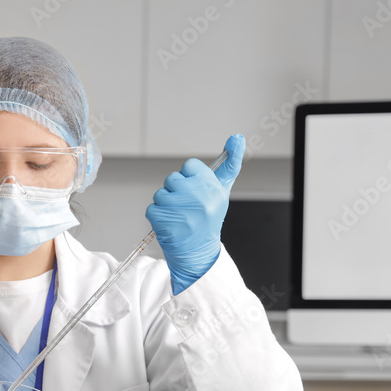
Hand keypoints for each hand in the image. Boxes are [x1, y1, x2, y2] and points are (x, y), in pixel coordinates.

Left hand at [144, 134, 244, 294]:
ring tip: (178, 218)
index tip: (195, 192)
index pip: (189, 166)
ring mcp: (181, 211)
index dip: (189, 179)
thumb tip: (238, 137)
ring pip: (160, 194)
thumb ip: (230, 165)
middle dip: (176, 192)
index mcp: (213, 189)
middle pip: (172, 179)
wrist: (198, 253)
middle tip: (186, 208)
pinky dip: (157, 217)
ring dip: (165, 206)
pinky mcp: (164, 222)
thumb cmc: (208, 220)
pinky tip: (169, 226)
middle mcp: (199, 198)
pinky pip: (151, 208)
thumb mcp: (222, 192)